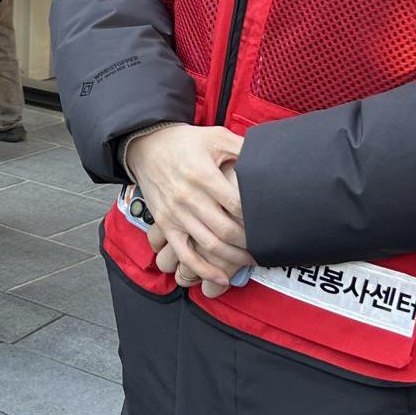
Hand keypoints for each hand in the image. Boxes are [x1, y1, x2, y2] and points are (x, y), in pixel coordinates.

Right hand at [126, 122, 251, 295]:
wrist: (146, 146)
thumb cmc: (185, 142)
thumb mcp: (216, 136)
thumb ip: (242, 147)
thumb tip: (268, 159)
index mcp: (203, 175)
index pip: (237, 205)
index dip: (255, 217)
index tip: (268, 221)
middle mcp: (188, 197)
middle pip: (226, 229)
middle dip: (249, 241)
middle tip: (265, 245)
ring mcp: (176, 214)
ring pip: (209, 245)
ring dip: (233, 258)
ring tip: (251, 260)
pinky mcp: (166, 225)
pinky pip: (184, 254)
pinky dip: (203, 269)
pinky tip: (221, 278)